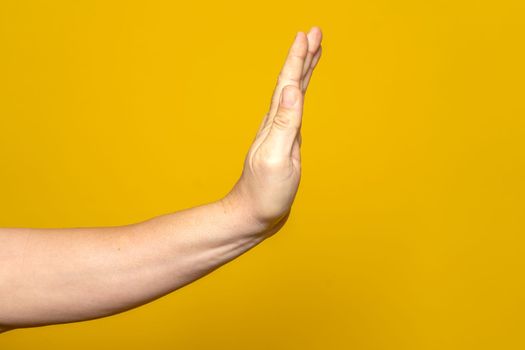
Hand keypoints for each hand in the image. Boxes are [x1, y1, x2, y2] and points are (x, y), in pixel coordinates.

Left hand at [224, 26, 322, 232]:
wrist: (254, 214)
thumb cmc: (265, 192)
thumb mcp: (277, 158)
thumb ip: (285, 124)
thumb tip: (292, 89)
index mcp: (276, 123)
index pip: (288, 83)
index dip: (298, 58)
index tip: (308, 34)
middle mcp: (277, 124)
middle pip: (291, 82)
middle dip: (304, 56)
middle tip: (315, 33)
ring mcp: (281, 133)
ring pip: (294, 93)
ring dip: (303, 71)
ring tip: (313, 53)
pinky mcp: (285, 144)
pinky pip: (295, 110)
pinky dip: (301, 94)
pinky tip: (302, 92)